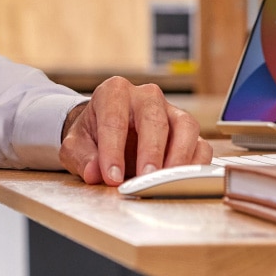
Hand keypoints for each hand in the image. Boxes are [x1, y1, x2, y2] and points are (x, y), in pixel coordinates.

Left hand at [59, 77, 210, 185]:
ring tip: (167, 182)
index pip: (115, 119)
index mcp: (115, 92)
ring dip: (179, 156)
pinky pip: (200, 144)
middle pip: (154, 118)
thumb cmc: (92, 135)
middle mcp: (146, 96)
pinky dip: (195, 164)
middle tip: (145, 178)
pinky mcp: (186, 131)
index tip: (112, 177)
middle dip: (151, 150)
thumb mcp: (75, 144)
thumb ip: (81, 157)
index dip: (113, 150)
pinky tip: (183, 181)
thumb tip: (94, 172)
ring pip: (185, 126)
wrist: (105, 130)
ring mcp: (170, 111)